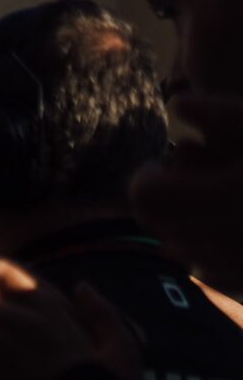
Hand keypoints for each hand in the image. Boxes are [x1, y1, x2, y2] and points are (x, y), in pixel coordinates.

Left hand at [134, 93, 242, 298]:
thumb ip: (224, 113)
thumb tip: (177, 104)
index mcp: (231, 194)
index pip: (149, 197)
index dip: (146, 179)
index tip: (156, 164)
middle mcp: (230, 238)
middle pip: (160, 227)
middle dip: (161, 203)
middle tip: (178, 179)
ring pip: (182, 253)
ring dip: (183, 228)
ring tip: (211, 201)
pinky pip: (213, 275)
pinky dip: (211, 253)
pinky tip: (233, 230)